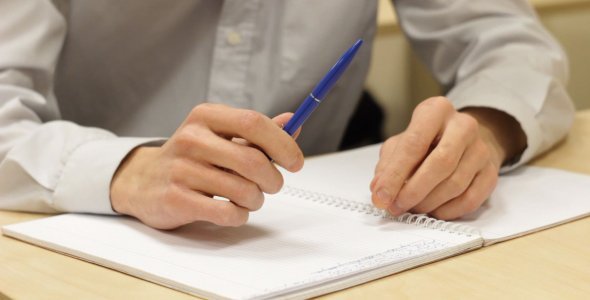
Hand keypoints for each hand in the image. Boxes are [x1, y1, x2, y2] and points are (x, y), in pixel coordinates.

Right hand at [110, 103, 303, 228]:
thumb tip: (292, 122)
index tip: (295, 162)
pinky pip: (226, 213)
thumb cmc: (191, 157)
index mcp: (206, 116)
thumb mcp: (220, 136)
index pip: (254, 123)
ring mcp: (181, 169)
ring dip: (256, 200)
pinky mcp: (176, 198)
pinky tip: (232, 209)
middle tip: (272, 185)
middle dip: (273, 179)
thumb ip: (257, 132)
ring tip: (248, 198)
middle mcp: (192, 138)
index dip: (282, 144)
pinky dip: (239, 215)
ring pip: (243, 190)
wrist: (142, 180)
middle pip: (252, 160)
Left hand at [370, 97, 525, 219]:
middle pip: (440, 164)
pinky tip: (434, 211)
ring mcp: (481, 149)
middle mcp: (463, 126)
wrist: (464, 140)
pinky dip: (448, 211)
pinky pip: (471, 198)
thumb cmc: (426, 142)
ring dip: (429, 203)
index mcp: (436, 111)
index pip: (414, 144)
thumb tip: (379, 190)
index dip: (394, 175)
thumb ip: (388, 164)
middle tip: (396, 207)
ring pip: (455, 184)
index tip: (380, 197)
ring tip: (412, 208)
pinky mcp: (491, 172)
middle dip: (414, 191)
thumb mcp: (402, 143)